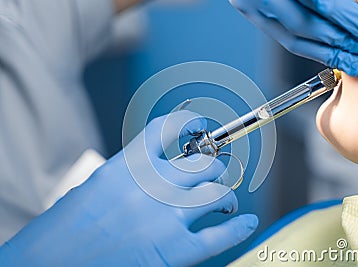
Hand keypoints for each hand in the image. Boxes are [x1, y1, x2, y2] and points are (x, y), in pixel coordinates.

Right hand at [0, 111, 257, 265]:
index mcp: (128, 166)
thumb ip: (132, 174)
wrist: (45, 266)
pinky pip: (220, 235)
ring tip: (226, 204)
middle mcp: (152, 187)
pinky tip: (246, 222)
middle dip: (214, 167)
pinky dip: (238, 228)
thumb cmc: (64, 229)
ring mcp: (167, 218)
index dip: (190, 123)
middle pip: (203, 163)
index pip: (168, 129)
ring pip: (217, 192)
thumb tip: (158, 169)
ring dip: (227, 196)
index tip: (200, 125)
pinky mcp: (175, 251)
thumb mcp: (96, 186)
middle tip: (214, 174)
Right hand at [229, 0, 357, 76]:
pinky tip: (326, 53)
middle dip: (341, 41)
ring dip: (325, 53)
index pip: (319, 3)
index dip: (349, 20)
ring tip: (350, 61)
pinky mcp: (249, 11)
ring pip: (291, 38)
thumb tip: (356, 8)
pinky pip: (281, 36)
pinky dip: (308, 46)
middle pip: (305, 25)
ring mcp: (250, 4)